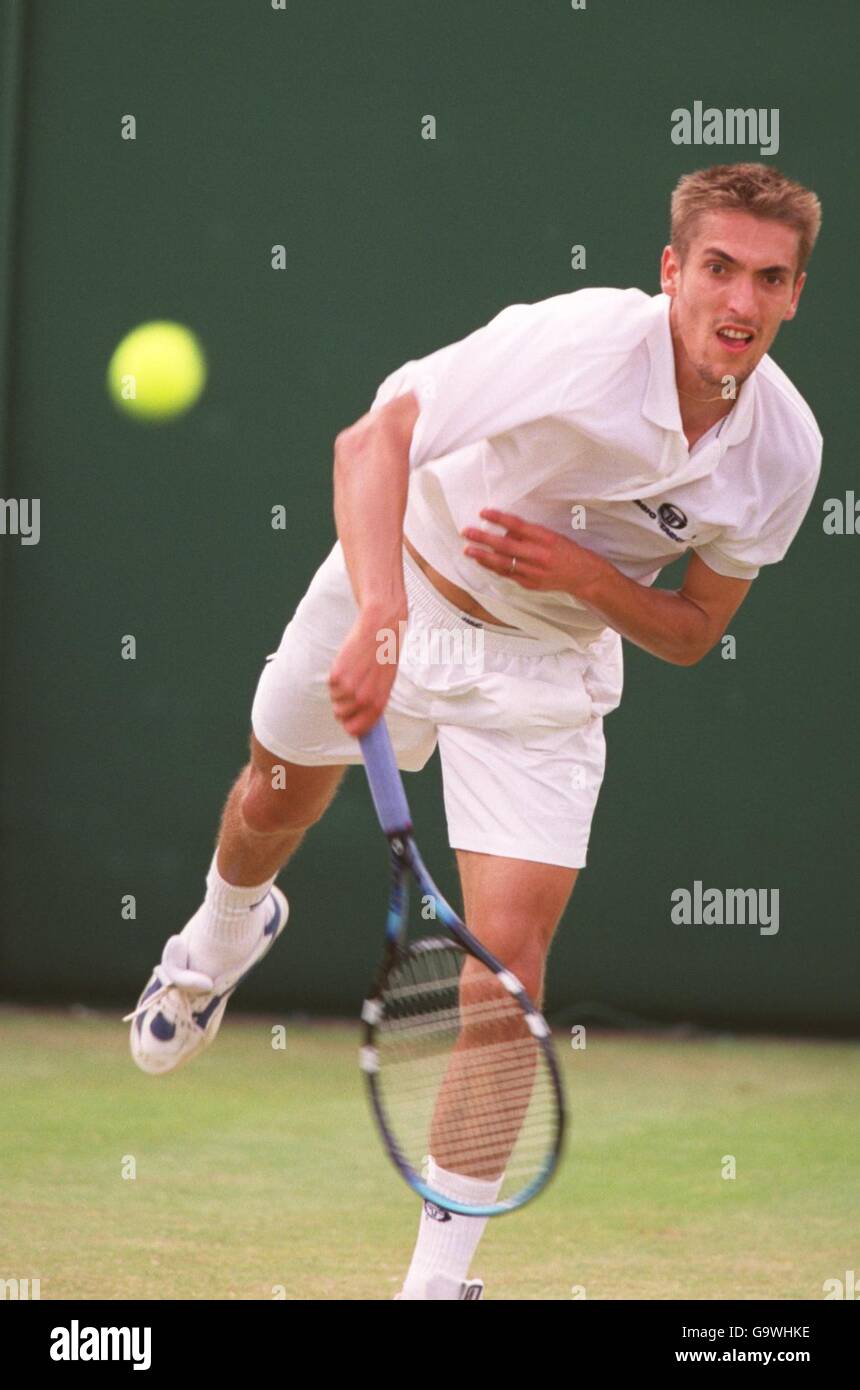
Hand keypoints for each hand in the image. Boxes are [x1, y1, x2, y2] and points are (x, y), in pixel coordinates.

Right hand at [328, 606, 406, 737]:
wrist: (379, 632)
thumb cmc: (383, 658)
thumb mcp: (385, 685)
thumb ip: (373, 703)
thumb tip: (360, 720)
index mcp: (378, 704)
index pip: (356, 730)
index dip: (350, 726)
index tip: (349, 721)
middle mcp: (363, 700)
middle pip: (340, 716)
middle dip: (343, 706)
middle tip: (352, 689)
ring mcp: (349, 689)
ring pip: (334, 701)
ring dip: (339, 691)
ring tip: (352, 674)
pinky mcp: (336, 677)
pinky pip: (330, 686)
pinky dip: (335, 678)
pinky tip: (347, 665)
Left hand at [461, 509, 608, 596]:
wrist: (584, 576)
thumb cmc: (567, 552)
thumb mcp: (551, 536)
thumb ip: (528, 534)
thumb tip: (504, 530)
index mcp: (545, 538)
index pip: (517, 525)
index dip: (499, 518)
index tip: (483, 513)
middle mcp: (538, 555)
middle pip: (505, 546)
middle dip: (483, 539)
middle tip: (466, 532)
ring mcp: (533, 572)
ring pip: (502, 564)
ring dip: (483, 557)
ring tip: (468, 550)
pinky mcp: (530, 584)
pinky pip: (508, 575)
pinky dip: (494, 568)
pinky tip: (483, 562)